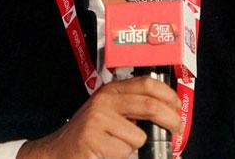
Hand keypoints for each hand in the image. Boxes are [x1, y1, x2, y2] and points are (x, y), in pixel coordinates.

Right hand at [16, 76, 181, 158]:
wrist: (58, 151)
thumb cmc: (89, 134)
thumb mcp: (109, 112)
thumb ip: (132, 107)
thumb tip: (167, 113)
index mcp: (111, 90)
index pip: (146, 83)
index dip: (167, 94)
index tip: (177, 105)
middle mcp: (104, 100)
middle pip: (149, 105)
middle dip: (170, 119)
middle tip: (176, 128)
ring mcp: (98, 119)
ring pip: (139, 135)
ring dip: (135, 146)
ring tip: (117, 145)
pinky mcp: (93, 138)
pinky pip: (124, 151)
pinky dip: (121, 156)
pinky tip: (106, 152)